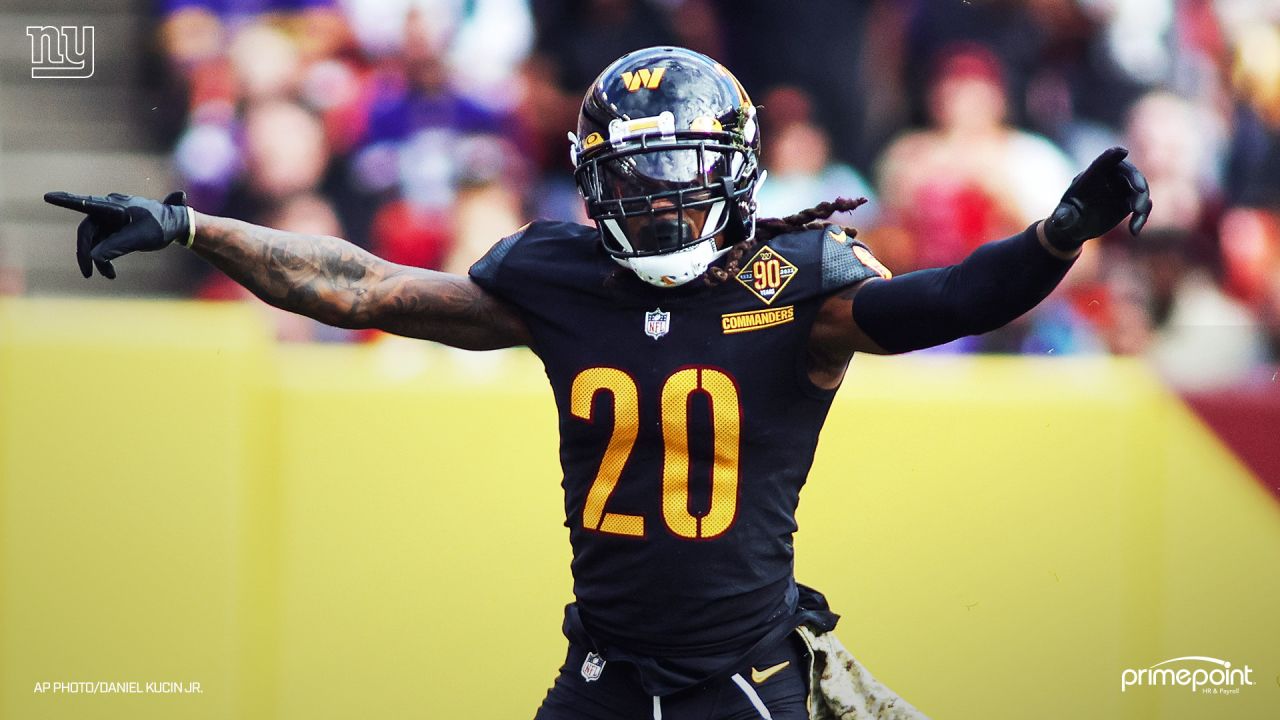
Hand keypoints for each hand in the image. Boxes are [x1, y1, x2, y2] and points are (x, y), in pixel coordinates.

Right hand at [43, 191, 191, 278]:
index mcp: (114, 206)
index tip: (48, 196)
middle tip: (87, 273)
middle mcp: (109, 210)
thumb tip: (94, 257)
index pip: (86, 204)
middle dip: (86, 252)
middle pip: (88, 231)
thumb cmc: (161, 226)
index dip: (66, 201)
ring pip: (95, 240)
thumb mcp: (140, 238)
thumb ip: (117, 246)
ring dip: (98, 258)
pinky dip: (105, 257)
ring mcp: (112, 219)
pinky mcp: (116, 228)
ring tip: (109, 275)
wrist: (179, 224)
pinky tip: (110, 272)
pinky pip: (104, 244)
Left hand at [1043, 146, 1151, 252]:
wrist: (1074, 228)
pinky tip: (1134, 231)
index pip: (1103, 162)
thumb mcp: (1063, 218)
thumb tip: (1058, 220)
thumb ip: (1063, 216)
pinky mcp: (1128, 202)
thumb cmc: (1066, 218)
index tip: (1123, 151)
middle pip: (1128, 173)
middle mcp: (1108, 178)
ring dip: (1142, 202)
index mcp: (1090, 176)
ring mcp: (1121, 189)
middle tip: (1140, 191)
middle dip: (1136, 180)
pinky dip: (1142, 217)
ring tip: (1137, 214)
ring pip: (1139, 190)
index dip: (1112, 156)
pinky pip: (1142, 206)